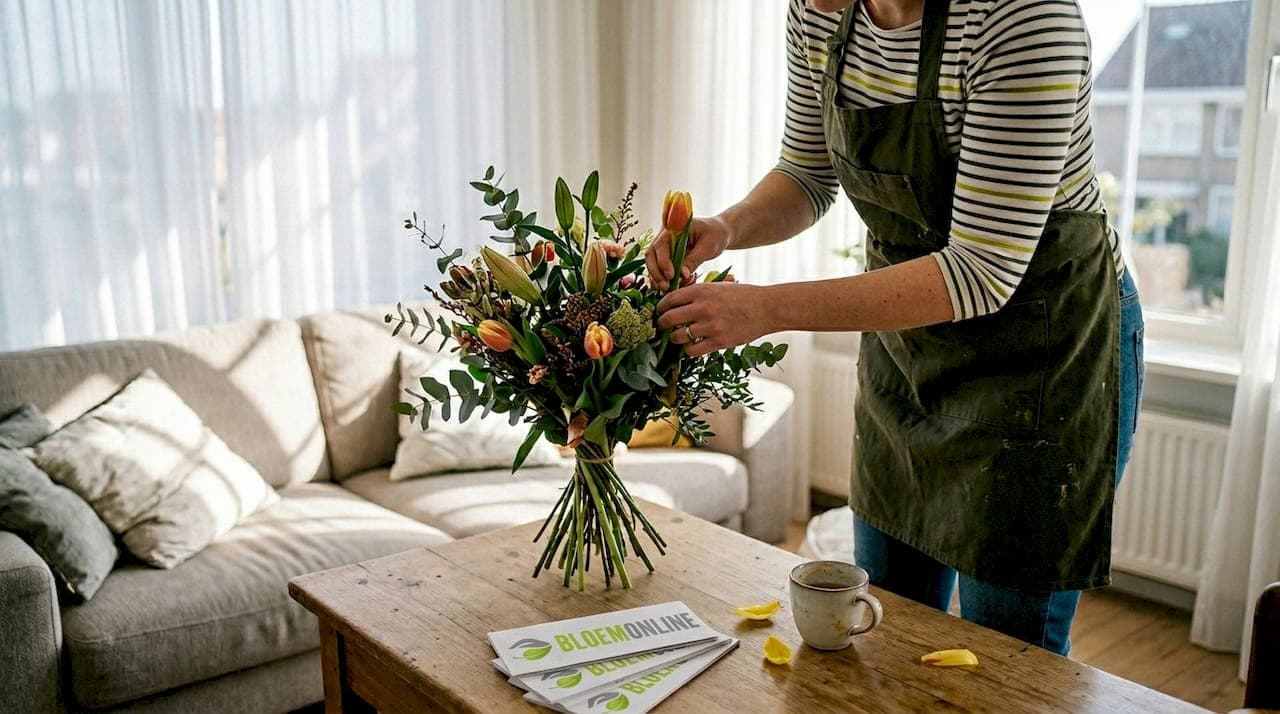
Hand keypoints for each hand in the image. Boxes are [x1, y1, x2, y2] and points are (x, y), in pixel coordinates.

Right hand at [644, 215, 730, 291]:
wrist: (718, 233)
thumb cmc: (715, 234)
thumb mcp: (708, 246)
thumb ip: (694, 259)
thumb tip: (682, 274)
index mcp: (674, 228)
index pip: (661, 245)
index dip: (663, 262)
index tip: (671, 276)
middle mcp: (665, 237)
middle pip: (651, 255)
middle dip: (656, 273)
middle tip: (665, 287)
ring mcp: (665, 247)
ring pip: (653, 264)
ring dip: (657, 278)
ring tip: (668, 290)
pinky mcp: (668, 257)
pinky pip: (660, 269)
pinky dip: (664, 279)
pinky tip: (675, 287)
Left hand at [657, 282, 773, 357]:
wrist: (766, 308)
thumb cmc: (742, 296)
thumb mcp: (717, 286)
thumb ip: (697, 293)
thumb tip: (676, 302)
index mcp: (701, 291)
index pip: (669, 300)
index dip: (660, 308)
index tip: (659, 313)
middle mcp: (702, 307)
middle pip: (668, 319)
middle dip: (661, 325)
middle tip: (662, 327)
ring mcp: (709, 326)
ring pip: (678, 337)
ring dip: (675, 338)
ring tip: (678, 337)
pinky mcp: (718, 341)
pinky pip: (692, 350)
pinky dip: (688, 349)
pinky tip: (692, 346)